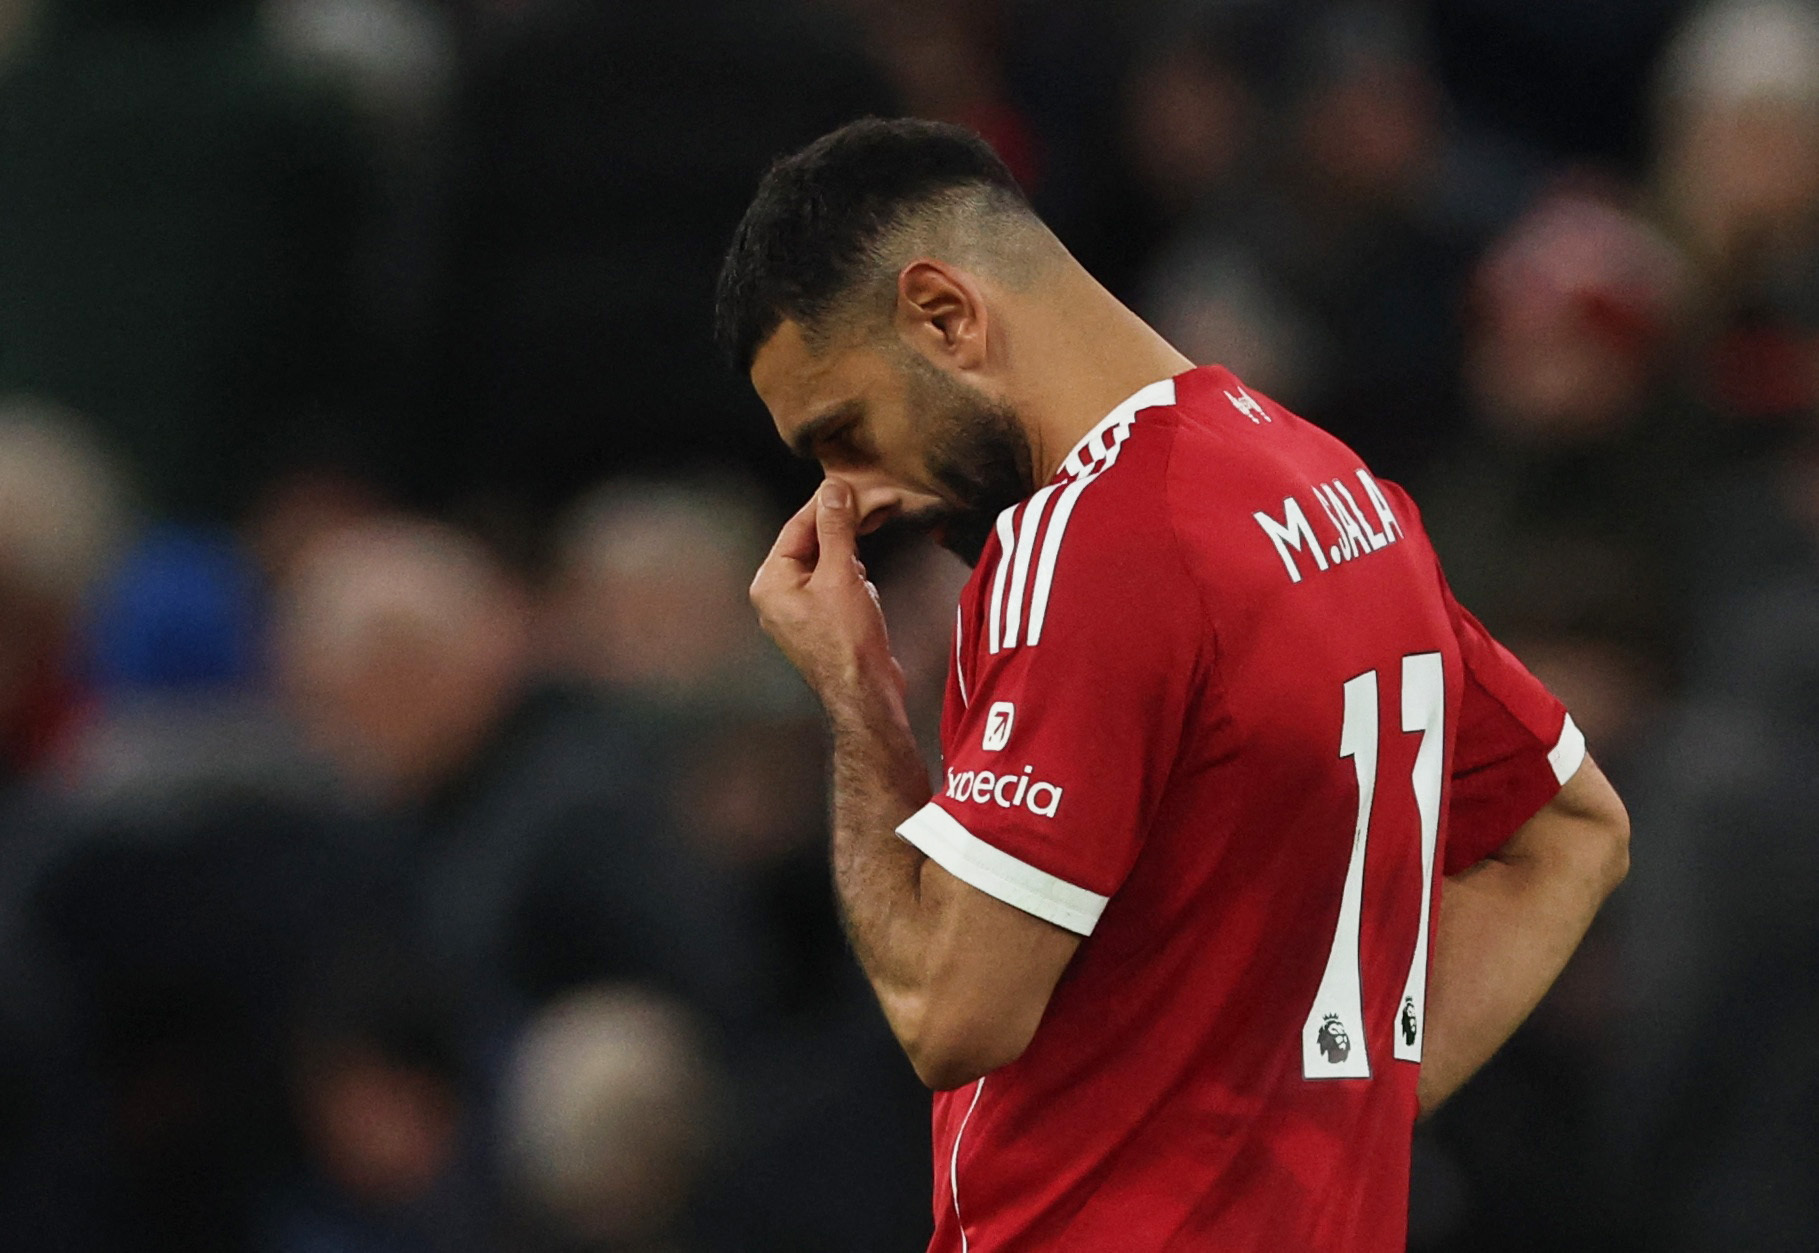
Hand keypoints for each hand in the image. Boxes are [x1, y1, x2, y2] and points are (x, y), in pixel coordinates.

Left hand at [751, 479, 905, 708]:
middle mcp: (778, 596)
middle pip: (810, 544)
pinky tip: (865, 591)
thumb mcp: (841, 575)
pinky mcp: (821, 623)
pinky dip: (853, 580)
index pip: (796, 528)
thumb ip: (836, 529)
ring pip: (825, 564)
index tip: (850, 485)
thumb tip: (832, 491)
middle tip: (871, 509)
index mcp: (771, 583)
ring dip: (850, 559)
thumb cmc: (847, 641)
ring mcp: (799, 612)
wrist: (865, 694)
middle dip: (842, 531)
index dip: (825, 504)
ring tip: (865, 568)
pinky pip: (834, 586)